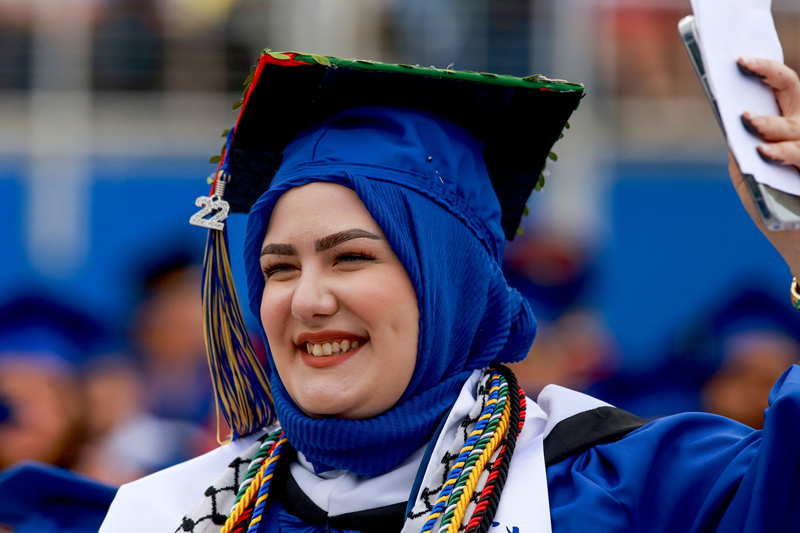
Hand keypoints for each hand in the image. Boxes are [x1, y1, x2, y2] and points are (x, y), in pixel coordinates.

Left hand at [731, 57, 799, 277]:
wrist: (796, 239)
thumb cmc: (770, 204)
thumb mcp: (747, 174)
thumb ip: (740, 148)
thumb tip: (728, 120)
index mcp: (788, 125)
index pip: (781, 88)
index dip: (764, 71)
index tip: (739, 60)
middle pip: (793, 89)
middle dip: (769, 74)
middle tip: (744, 64)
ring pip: (795, 126)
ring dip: (770, 123)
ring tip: (749, 121)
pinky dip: (782, 152)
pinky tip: (765, 151)